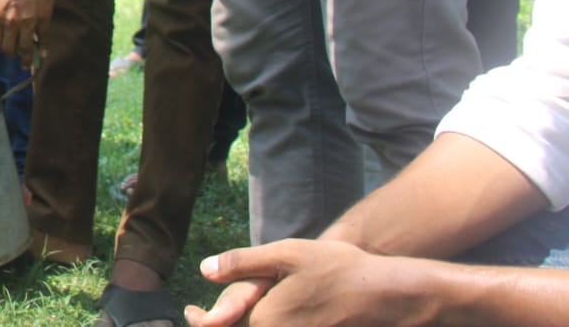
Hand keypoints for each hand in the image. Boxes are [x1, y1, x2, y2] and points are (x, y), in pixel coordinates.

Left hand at [0, 0, 53, 66]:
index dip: (1, 47)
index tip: (5, 48)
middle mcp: (10, 22)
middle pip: (9, 49)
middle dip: (13, 54)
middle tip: (17, 56)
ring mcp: (27, 23)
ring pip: (25, 49)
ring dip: (27, 58)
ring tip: (28, 63)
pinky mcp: (43, 19)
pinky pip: (42, 39)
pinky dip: (42, 48)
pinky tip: (42, 53)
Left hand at [187, 240, 423, 326]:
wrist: (384, 294)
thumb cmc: (335, 268)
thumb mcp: (285, 254)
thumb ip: (242, 263)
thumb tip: (205, 270)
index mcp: (265, 319)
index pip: (221, 326)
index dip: (202, 322)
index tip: (190, 313)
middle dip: (221, 325)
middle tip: (202, 316)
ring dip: (243, 322)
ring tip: (227, 317)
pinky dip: (266, 325)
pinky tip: (264, 316)